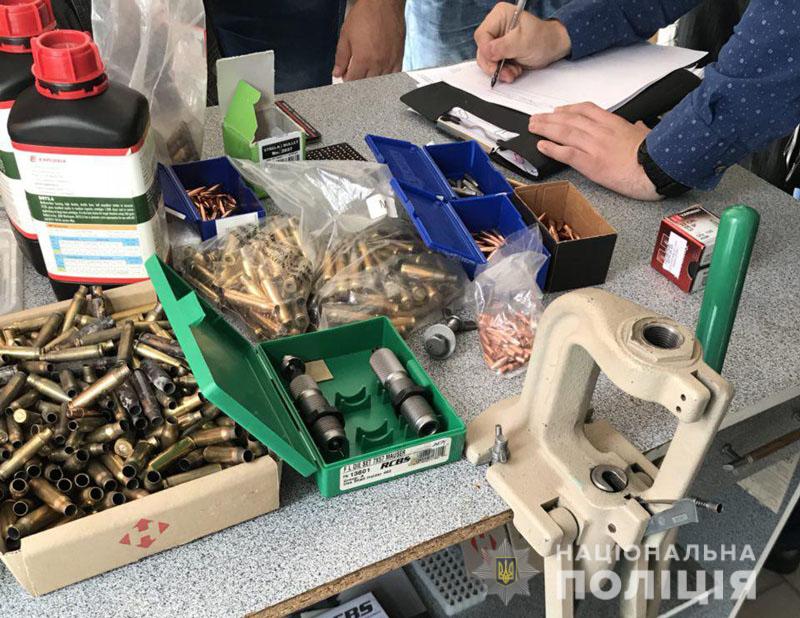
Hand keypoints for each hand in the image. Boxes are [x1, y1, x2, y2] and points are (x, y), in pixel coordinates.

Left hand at [333, 0, 404, 80]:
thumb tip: (337, 72)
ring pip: (380, 82)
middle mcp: (378, 63)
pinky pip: (394, 75)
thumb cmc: (366, 14)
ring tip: (366, 72)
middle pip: (366, 84)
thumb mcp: (346, 35)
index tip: (345, 77)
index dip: (347, 81)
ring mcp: (390, 62)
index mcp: (363, 59)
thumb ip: (341, 57)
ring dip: (371, 80)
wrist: (384, 3)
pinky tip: (380, 72)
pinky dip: (386, 77)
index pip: (353, 81)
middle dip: (358, 81)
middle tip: (354, 73)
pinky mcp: (399, 57)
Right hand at [474, 3, 570, 83]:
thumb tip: (487, 52)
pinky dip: (502, 72)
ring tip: (514, 72)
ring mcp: (496, 41)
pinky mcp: (499, 53)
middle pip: (482, 50)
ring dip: (499, 70)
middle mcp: (495, 27)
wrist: (552, 48)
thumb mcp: (523, 42)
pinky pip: (492, 65)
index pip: (482, 35)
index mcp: (499, 16)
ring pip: (486, 60)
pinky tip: (513, 71)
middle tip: (507, 73)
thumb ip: (503, 46)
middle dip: (493, 65)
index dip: (487, 51)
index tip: (497, 61)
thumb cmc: (543, 39)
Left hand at [529, 103, 660, 200]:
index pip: (586, 110)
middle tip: (536, 118)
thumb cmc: (656, 154)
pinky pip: (566, 153)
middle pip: (570, 119)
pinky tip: (541, 146)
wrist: (656, 169)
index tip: (558, 110)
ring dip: (545, 129)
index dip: (568, 109)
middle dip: (550, 118)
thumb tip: (639, 126)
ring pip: (564, 133)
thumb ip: (639, 129)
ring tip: (533, 127)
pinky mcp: (591, 163)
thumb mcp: (647, 134)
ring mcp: (594, 147)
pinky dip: (552, 148)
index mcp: (614, 123)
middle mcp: (601, 132)